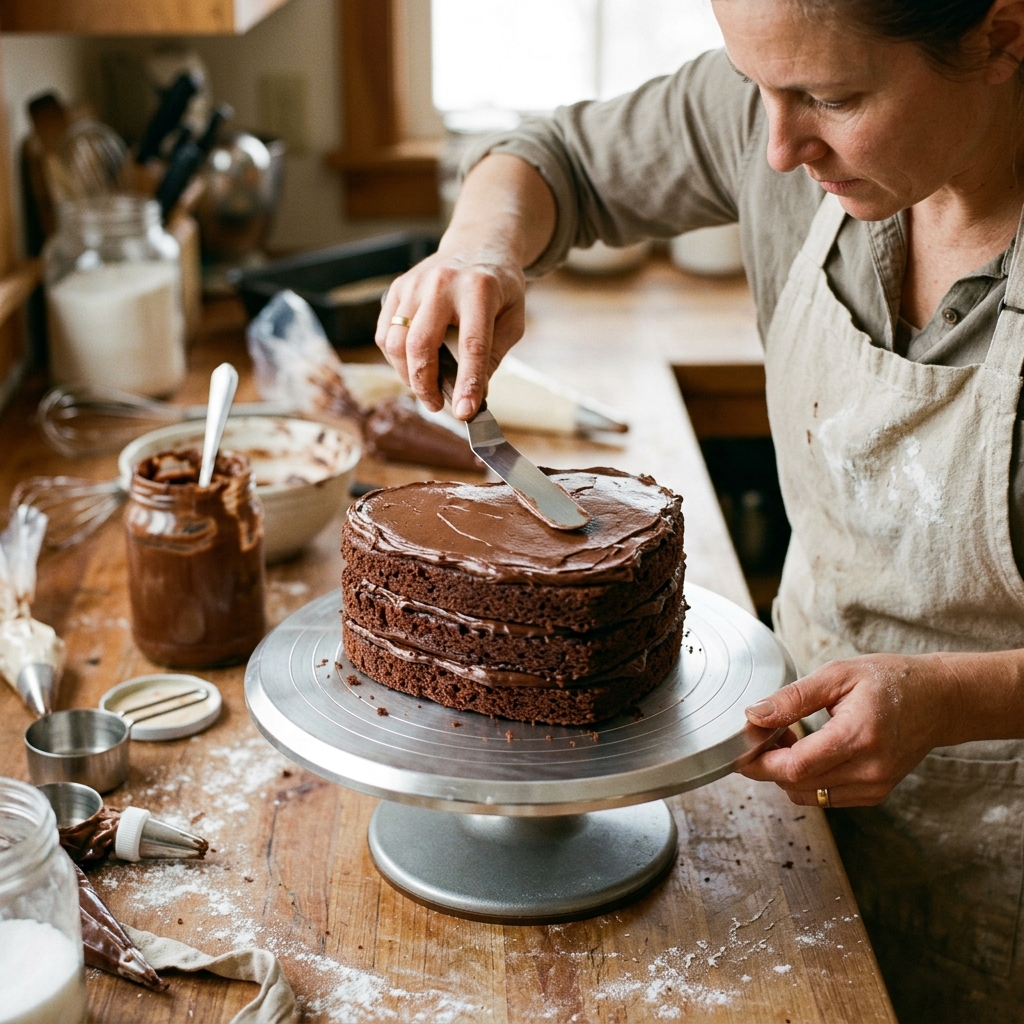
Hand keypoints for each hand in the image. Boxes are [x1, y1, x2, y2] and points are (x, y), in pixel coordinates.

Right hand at [375, 249, 525, 417]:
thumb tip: (472, 396)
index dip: (468, 382)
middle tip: (438, 405)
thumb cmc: (498, 288)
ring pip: (395, 343)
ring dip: (408, 375)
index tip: (465, 412)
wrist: (476, 245)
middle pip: (420, 345)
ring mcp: (414, 284)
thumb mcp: (512, 319)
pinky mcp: (396, 289)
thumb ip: (494, 356)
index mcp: (479, 290)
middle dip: (425, 385)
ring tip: (427, 387)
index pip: (472, 345)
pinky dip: (396, 359)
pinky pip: (384, 334)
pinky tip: (414, 365)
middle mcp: (441, 283)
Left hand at [738, 653, 960, 806]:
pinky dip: (807, 778)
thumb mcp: (837, 675)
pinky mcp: (874, 794)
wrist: (938, 701)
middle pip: (796, 784)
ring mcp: (873, 787)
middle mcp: (868, 770)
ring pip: (807, 795)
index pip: (795, 767)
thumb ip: (793, 698)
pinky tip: (810, 751)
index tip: (743, 744)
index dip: (760, 761)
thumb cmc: (888, 681)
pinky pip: (824, 797)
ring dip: (786, 773)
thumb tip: (754, 715)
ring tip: (790, 738)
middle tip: (764, 732)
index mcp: (858, 737)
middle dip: (768, 764)